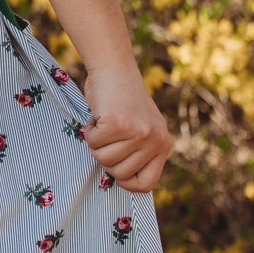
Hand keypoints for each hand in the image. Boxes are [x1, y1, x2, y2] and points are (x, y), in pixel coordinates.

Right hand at [82, 64, 172, 193]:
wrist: (115, 68)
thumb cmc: (122, 100)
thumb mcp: (141, 130)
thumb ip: (139, 153)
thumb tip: (124, 180)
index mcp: (164, 145)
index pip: (145, 185)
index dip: (125, 181)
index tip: (115, 167)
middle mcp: (155, 141)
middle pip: (119, 173)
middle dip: (105, 157)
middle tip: (107, 136)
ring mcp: (138, 133)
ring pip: (104, 160)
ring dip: (96, 143)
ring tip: (104, 124)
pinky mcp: (119, 124)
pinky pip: (94, 143)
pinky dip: (89, 131)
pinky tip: (97, 116)